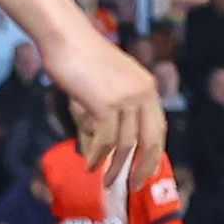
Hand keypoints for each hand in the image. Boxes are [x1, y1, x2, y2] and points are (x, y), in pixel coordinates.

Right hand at [44, 26, 164, 193]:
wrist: (65, 37)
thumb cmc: (78, 56)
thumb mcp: (103, 83)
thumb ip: (108, 108)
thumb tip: (101, 141)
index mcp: (147, 87)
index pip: (158, 127)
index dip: (154, 153)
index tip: (147, 171)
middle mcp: (142, 94)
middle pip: (150, 140)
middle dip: (143, 166)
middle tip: (134, 186)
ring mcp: (125, 99)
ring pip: (126, 143)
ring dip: (116, 166)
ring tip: (106, 181)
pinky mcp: (105, 104)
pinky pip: (104, 139)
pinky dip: (97, 156)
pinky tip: (89, 164)